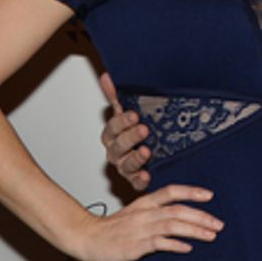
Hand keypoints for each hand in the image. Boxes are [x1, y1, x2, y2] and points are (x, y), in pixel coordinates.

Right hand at [69, 182, 222, 260]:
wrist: (87, 238)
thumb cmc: (113, 228)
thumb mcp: (136, 213)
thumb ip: (156, 213)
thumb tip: (181, 217)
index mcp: (145, 202)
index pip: (171, 192)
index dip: (191, 192)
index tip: (210, 195)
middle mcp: (145, 213)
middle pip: (178, 210)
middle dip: (201, 216)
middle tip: (219, 223)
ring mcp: (140, 229)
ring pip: (173, 224)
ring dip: (195, 229)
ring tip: (212, 235)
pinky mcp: (136, 245)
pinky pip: (159, 243)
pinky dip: (176, 244)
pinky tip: (189, 247)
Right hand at [99, 71, 152, 190]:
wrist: (155, 152)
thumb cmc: (137, 131)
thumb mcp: (129, 112)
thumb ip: (116, 97)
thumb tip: (106, 77)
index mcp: (113, 135)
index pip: (112, 128)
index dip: (121, 122)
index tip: (133, 115)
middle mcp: (116, 152)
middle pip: (118, 146)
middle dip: (130, 138)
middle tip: (144, 130)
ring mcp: (125, 167)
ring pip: (126, 165)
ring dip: (135, 159)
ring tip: (147, 151)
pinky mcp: (136, 180)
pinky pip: (136, 183)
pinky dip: (141, 180)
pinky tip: (147, 175)